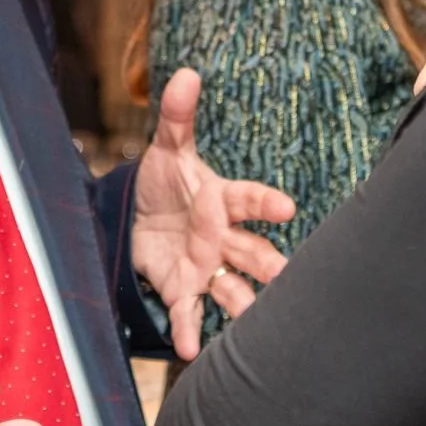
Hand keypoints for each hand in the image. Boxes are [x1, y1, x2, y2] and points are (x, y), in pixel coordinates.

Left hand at [132, 68, 295, 359]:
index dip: (265, 202)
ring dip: (243, 303)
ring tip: (254, 320)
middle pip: (250, 250)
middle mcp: (221, 237)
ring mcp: (206, 266)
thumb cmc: (164, 182)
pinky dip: (191, 331)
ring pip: (232, 286)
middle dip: (267, 263)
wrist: (138, 215)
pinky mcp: (184, 288)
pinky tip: (192, 351)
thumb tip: (187, 74)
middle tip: (285, 275)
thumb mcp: (166, 147)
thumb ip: (176, 115)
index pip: (247, 199)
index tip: (286, 206)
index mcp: (219, 199)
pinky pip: (191, 311)